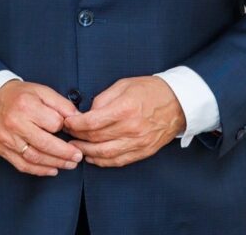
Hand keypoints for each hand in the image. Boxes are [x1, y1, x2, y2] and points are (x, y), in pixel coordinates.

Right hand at [0, 80, 82, 175]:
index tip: (68, 128)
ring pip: (35, 158)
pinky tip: (52, 170)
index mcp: (26, 105)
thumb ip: (62, 104)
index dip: (63, 126)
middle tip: (78, 156)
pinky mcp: (2, 150)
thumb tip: (78, 120)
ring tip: (70, 164)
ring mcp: (7, 139)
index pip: (53, 123)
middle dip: (65, 153)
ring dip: (55, 163)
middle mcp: (15, 123)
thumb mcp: (41, 91)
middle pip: (45, 144)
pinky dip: (39, 171)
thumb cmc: (19, 96)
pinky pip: (23, 165)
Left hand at [63, 76, 184, 166]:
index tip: (67, 122)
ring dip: (87, 152)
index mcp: (125, 109)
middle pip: (96, 138)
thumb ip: (103, 99)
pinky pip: (119, 161)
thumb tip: (87, 112)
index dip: (75, 124)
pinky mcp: (144, 151)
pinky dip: (103, 161)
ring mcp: (138, 142)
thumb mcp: (124, 85)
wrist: (178, 102)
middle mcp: (131, 128)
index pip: (92, 122)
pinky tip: (92, 157)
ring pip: (105, 154)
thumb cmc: (150, 90)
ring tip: (76, 147)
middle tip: (67, 133)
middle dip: (77, 136)